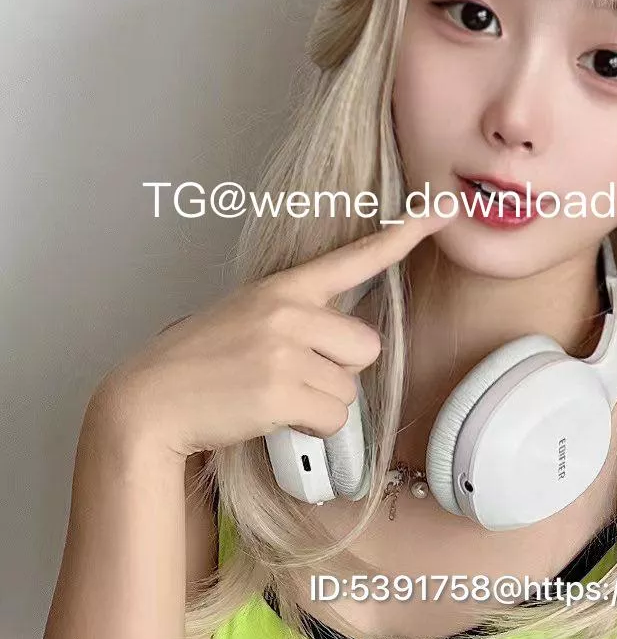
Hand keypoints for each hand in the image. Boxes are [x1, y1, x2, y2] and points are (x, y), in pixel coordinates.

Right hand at [93, 205, 455, 460]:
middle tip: (292, 378)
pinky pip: (333, 419)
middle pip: (367, 347)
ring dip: (321, 404)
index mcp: (283, 288)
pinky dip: (310, 429)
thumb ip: (296, 319)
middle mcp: (288, 311)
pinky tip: (272, 417)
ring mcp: (284, 349)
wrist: (152, 400)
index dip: (403, 236)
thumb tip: (346, 345)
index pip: (353, 258)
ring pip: (350, 389)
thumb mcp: (247, 320)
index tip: (442, 210)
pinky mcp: (281, 389)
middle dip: (340, 371)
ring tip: (272, 397)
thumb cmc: (202, 365)